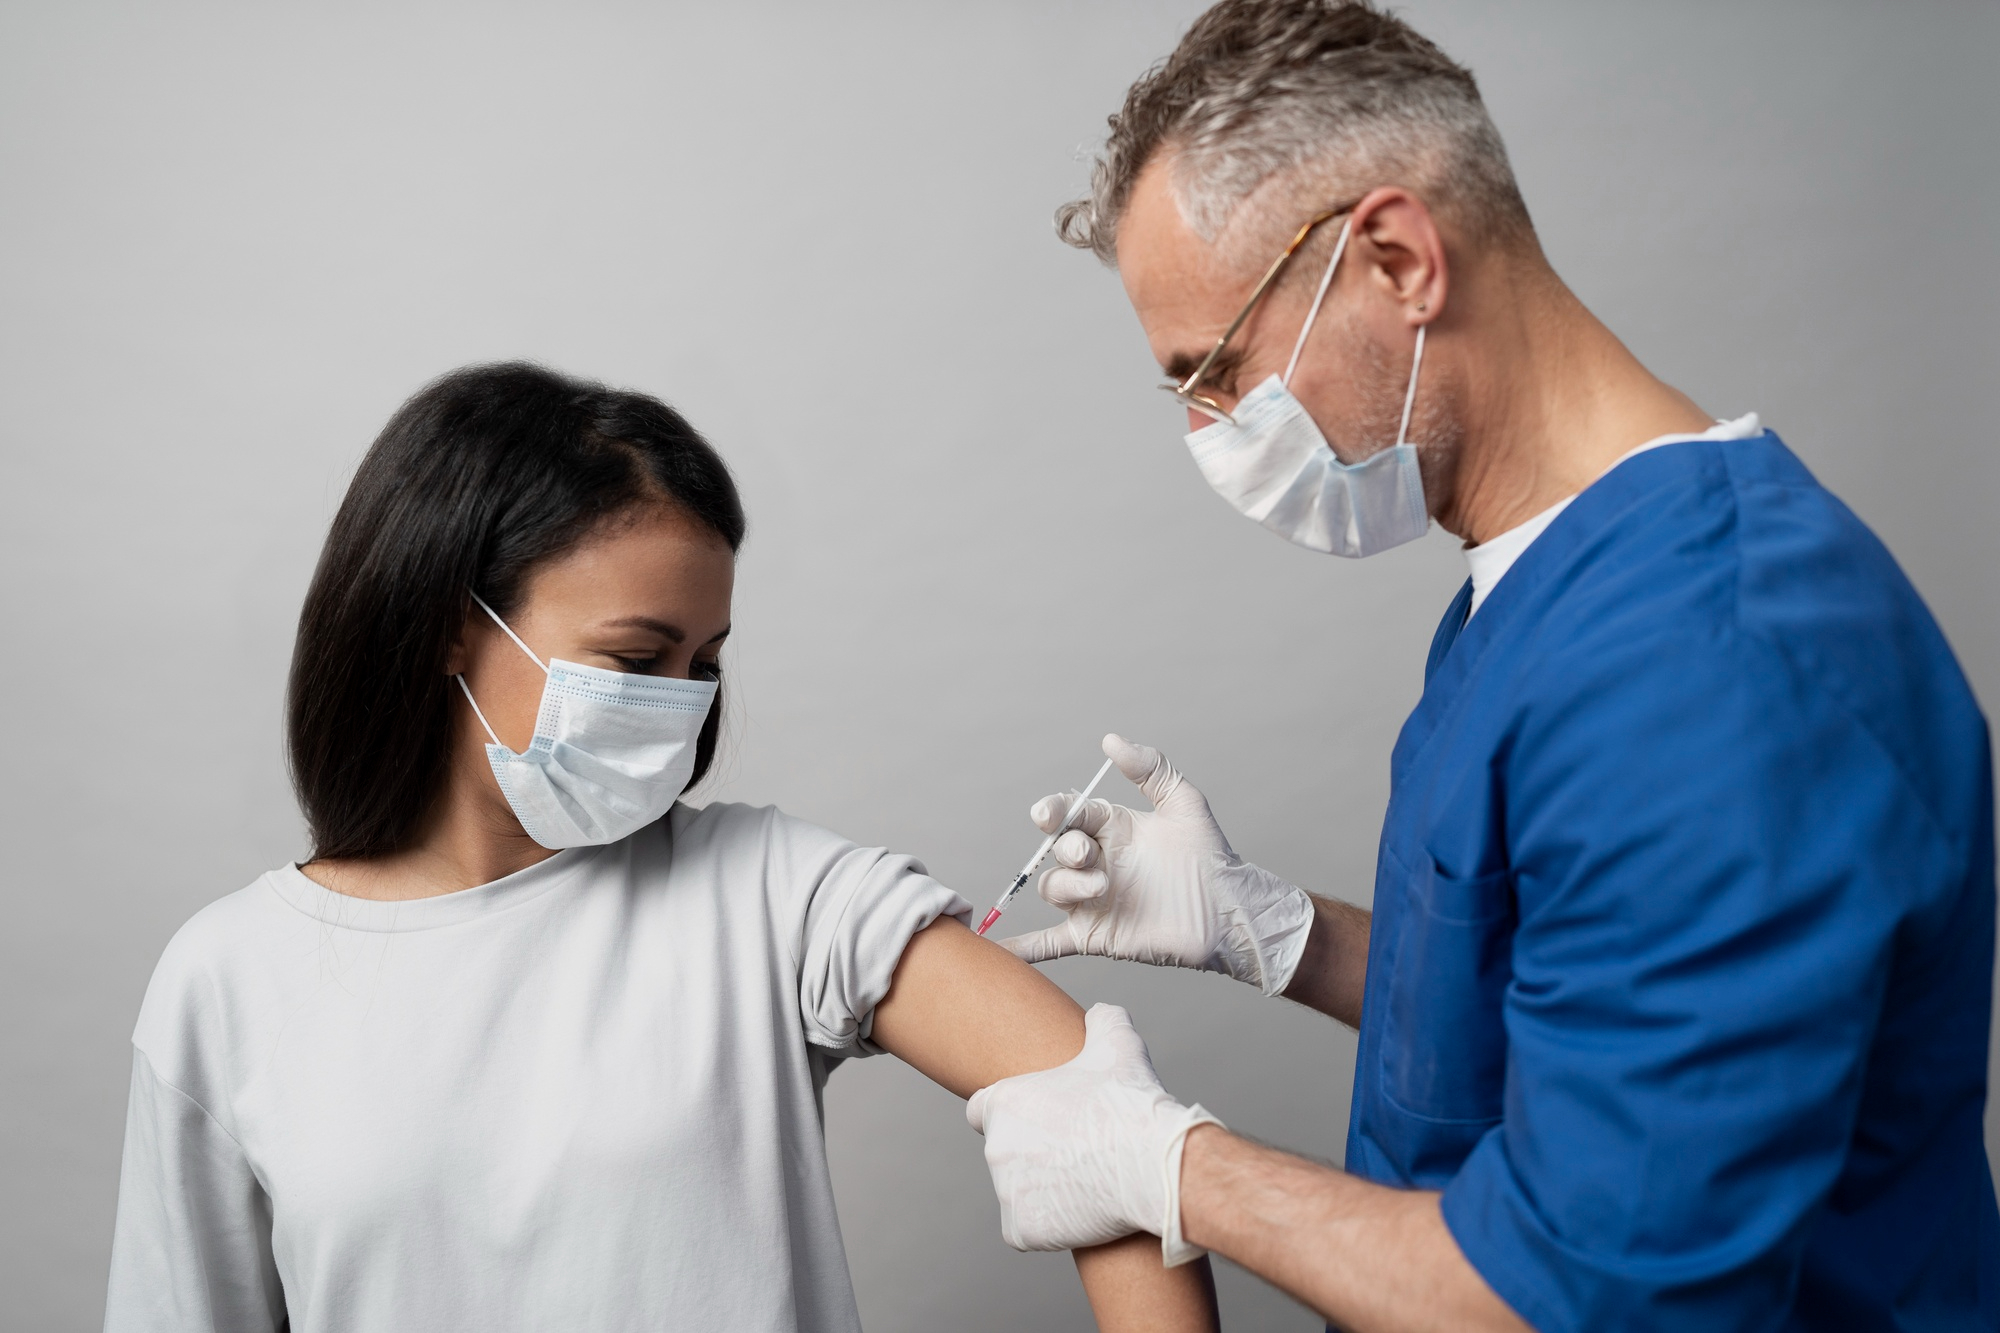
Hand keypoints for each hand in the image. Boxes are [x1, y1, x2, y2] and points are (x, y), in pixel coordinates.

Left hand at [966, 1004, 1220, 1264]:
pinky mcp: (1022, 1228)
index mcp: (1004, 1102)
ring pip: (1017, 1192)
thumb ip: (1101, 1020)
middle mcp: (995, 1146)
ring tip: (1084, 1182)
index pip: (983, 1109)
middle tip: (1075, 1153)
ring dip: (1042, 1190)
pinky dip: (1047, 1225)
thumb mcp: (1116, 1044)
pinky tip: (1078, 1211)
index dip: (1011, 1114)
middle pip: (1005, 1152)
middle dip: (1033, 1154)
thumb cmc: (1131, 1104)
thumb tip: (1102, 1012)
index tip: (1040, 1121)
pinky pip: (1026, 1228)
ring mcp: (1006, 1191)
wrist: (1152, 1166)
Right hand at [1000, 735, 1313, 995]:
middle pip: (1056, 850)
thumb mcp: (1183, 802)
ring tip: (1100, 889)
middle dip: (1066, 849)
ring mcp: (1093, 900)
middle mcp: (1096, 862)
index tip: (1048, 815)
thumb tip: (1110, 740)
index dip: (1054, 811)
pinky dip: (1023, 948)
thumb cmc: (1211, 855)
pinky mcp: (1096, 935)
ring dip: (1066, 886)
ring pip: (1053, 888)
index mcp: (1111, 828)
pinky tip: (997, 951)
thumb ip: (1149, 768)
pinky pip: (1050, 942)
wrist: (1229, 912)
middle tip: (1088, 855)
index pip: (1069, 812)